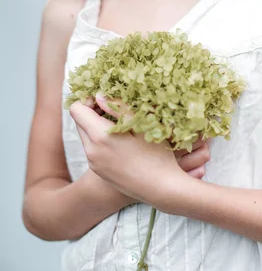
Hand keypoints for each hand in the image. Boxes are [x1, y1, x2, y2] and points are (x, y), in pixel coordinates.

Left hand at [69, 94, 207, 209]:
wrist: (162, 189)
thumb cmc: (156, 154)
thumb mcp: (141, 125)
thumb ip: (119, 107)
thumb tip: (99, 95)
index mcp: (99, 137)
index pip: (76, 109)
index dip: (88, 98)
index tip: (107, 97)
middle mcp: (91, 151)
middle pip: (79, 121)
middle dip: (93, 110)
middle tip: (116, 108)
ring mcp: (94, 163)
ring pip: (85, 134)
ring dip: (97, 125)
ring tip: (122, 124)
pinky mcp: (99, 171)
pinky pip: (92, 148)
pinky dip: (101, 139)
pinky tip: (123, 140)